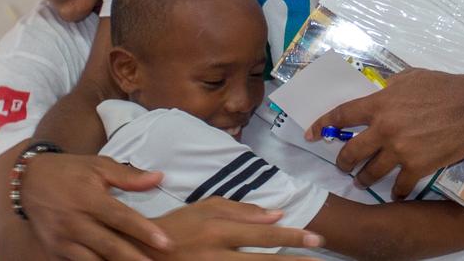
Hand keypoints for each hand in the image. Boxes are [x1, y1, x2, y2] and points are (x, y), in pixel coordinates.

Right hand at [22, 152, 169, 260]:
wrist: (28, 180)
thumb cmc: (69, 171)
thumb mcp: (98, 166)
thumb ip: (129, 177)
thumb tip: (159, 177)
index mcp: (88, 198)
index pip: (121, 217)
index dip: (144, 231)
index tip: (165, 242)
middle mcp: (74, 221)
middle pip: (109, 245)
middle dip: (134, 259)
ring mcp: (62, 239)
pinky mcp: (53, 251)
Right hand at [146, 197, 323, 259]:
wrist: (143, 251)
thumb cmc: (176, 226)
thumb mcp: (204, 208)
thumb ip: (240, 210)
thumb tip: (276, 214)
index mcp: (218, 230)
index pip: (263, 234)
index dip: (291, 237)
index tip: (316, 239)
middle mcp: (218, 255)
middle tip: (320, 260)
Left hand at [308, 68, 463, 197]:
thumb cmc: (442, 86)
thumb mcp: (408, 77)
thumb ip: (387, 88)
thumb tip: (377, 92)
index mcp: (379, 104)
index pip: (342, 116)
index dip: (322, 125)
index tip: (311, 133)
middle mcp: (384, 129)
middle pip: (351, 150)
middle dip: (342, 161)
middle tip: (342, 165)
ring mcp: (400, 150)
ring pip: (371, 171)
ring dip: (363, 178)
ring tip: (362, 181)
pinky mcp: (418, 166)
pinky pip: (400, 185)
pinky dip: (396, 190)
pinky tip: (395, 192)